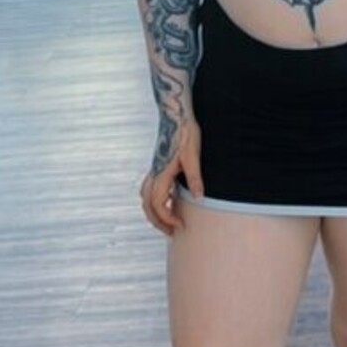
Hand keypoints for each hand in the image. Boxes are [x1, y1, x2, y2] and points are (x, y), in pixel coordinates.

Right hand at [139, 116, 203, 236]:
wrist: (176, 115)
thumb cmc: (185, 133)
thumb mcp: (193, 155)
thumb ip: (195, 177)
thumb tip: (199, 197)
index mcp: (162, 173)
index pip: (158, 204)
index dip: (167, 218)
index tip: (180, 225)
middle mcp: (154, 173)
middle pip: (148, 205)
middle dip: (158, 221)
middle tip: (172, 232)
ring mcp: (154, 170)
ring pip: (146, 198)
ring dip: (154, 212)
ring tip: (169, 220)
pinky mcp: (157, 166)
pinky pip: (150, 189)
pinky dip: (156, 200)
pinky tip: (169, 201)